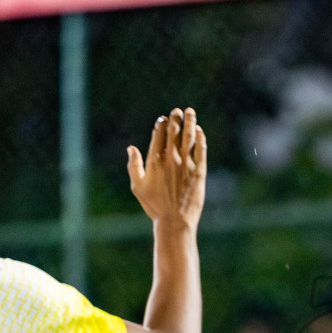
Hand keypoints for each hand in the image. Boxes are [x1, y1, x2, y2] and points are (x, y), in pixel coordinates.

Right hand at [127, 108, 206, 227]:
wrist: (175, 221)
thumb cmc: (155, 206)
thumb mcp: (137, 187)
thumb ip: (134, 166)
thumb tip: (131, 148)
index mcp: (154, 161)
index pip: (158, 135)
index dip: (161, 124)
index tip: (163, 119)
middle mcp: (170, 159)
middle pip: (174, 131)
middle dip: (175, 118)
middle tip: (177, 111)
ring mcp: (186, 164)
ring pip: (189, 136)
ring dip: (190, 122)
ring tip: (190, 111)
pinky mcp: (199, 171)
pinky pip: (201, 149)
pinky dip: (200, 138)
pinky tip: (199, 131)